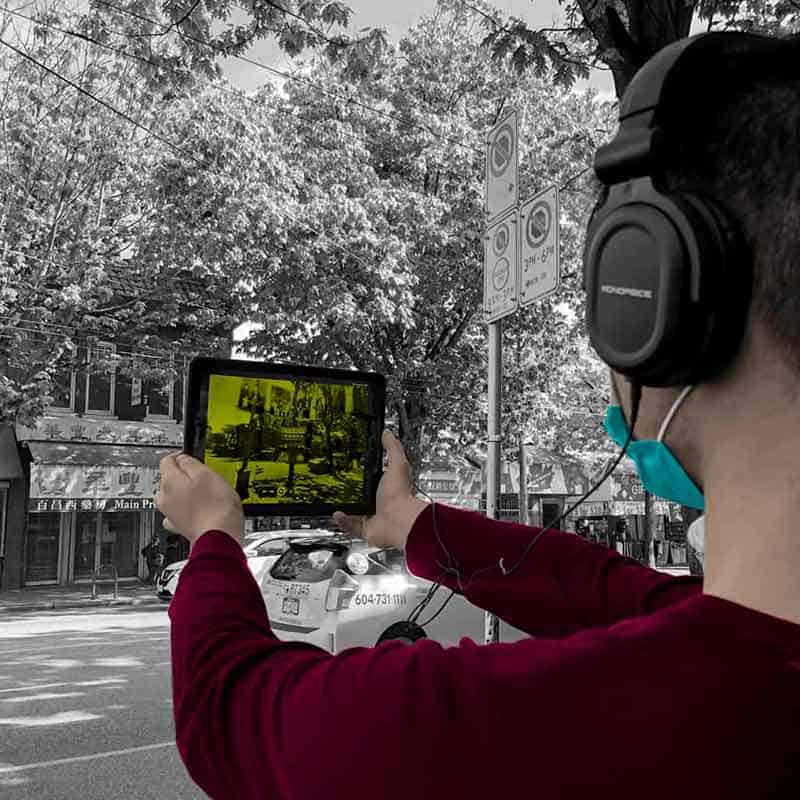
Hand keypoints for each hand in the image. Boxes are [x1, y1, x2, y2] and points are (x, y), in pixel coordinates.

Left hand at [155, 452, 244, 547]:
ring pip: (174, 496)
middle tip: (202, 475)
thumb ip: (190, 462)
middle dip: (183, 475)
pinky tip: (199, 509)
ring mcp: (171, 515)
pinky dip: (187, 509)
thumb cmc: (216, 508)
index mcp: (169, 482)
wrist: (219, 537)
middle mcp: (165, 498)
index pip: (167, 460)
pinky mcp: (180, 527)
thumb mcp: (207, 473)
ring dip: (185, 493)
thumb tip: (182, 459)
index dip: (181, 455)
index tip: (190, 456)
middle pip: (169, 479)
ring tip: (204, 493)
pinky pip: (180, 512)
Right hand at [333, 430, 427, 550]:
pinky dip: (342, 520)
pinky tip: (336, 513)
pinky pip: (350, 525)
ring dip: (345, 505)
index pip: (376, 476)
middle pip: (364, 494)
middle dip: (353, 489)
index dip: (366, 471)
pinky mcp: (366, 528)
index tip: (354, 466)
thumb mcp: (397, 463)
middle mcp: (381, 501)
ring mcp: (373, 515)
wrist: (398, 521)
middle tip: (339, 482)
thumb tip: (388, 433)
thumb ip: (392, 448)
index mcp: (388, 486)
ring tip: (333, 498)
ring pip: (356, 510)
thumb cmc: (400, 494)